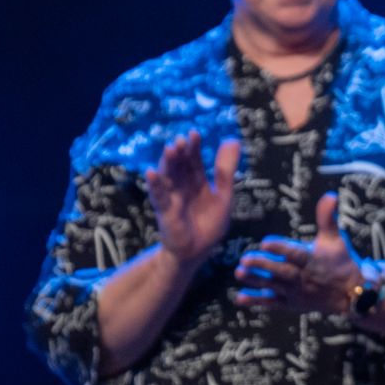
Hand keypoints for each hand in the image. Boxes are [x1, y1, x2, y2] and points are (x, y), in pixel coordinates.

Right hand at [144, 131, 240, 269]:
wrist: (197, 252)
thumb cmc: (209, 225)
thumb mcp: (224, 196)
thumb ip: (226, 171)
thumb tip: (232, 139)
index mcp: (196, 183)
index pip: (194, 161)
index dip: (194, 148)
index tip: (194, 133)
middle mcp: (182, 188)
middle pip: (180, 166)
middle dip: (181, 153)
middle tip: (182, 139)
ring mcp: (172, 198)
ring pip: (168, 177)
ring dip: (168, 163)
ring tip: (170, 149)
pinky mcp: (165, 211)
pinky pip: (159, 196)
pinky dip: (155, 184)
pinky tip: (152, 172)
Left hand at [235, 192, 364, 313]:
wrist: (350, 293)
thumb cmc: (341, 261)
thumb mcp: (336, 238)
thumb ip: (327, 217)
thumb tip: (330, 195)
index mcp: (313, 258)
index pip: (296, 253)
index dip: (281, 248)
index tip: (265, 242)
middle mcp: (303, 276)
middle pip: (282, 271)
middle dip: (263, 266)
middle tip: (245, 259)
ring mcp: (296, 291)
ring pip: (274, 286)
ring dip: (256, 280)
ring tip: (239, 272)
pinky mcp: (291, 303)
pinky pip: (273, 303)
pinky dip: (257, 301)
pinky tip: (240, 297)